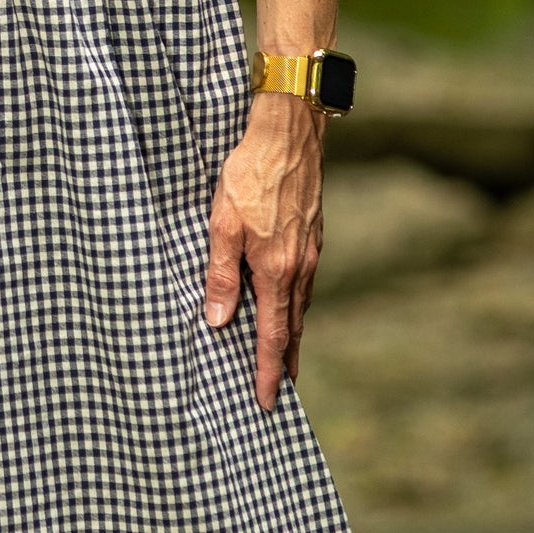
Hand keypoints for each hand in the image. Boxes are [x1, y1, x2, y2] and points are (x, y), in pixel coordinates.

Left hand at [202, 94, 325, 409]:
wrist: (290, 131)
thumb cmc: (249, 173)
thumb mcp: (222, 224)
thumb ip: (220, 274)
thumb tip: (220, 320)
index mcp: (275, 270)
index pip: (273, 336)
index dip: (269, 371)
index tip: (268, 400)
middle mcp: (300, 267)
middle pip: (292, 328)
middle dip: (286, 363)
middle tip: (280, 391)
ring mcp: (311, 251)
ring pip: (300, 306)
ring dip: (292, 336)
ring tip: (285, 358)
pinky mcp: (314, 235)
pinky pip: (304, 283)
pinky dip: (296, 306)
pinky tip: (288, 306)